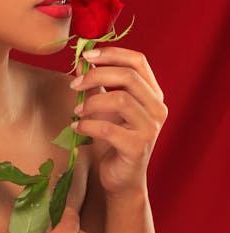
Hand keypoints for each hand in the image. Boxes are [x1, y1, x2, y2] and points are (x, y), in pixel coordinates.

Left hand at [71, 47, 167, 195]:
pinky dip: (88, 125)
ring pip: (120, 99)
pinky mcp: (137, 148)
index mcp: (153, 94)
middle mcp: (158, 109)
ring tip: (77, 110)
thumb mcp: (107, 106)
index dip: (111, 54)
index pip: (138, 61)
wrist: (122, 179)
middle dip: (96, 75)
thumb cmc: (115, 138)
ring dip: (92, 101)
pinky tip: (78, 127)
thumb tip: (80, 64)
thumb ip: (98, 84)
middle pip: (128, 76)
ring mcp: (150, 129)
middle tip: (74, 84)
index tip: (86, 56)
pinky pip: (108, 128)